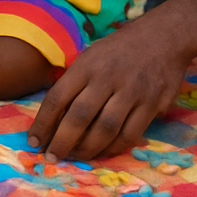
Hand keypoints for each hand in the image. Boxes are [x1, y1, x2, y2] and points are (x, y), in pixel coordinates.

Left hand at [27, 21, 188, 160]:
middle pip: (79, 117)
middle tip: (52, 158)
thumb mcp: (90, 56)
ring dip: (87, 150)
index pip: (58, 98)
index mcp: (86, 65)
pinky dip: (113, 149)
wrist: (162, 38)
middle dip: (61, 142)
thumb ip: (74, 83)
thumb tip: (52, 118)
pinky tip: (102, 152)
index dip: (43, 123)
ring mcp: (131, 92)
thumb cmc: (118, 50)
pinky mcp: (152, 105)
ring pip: (105, 130)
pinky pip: (129, 135)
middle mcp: (107, 78)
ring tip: (75, 157)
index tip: (33, 141)